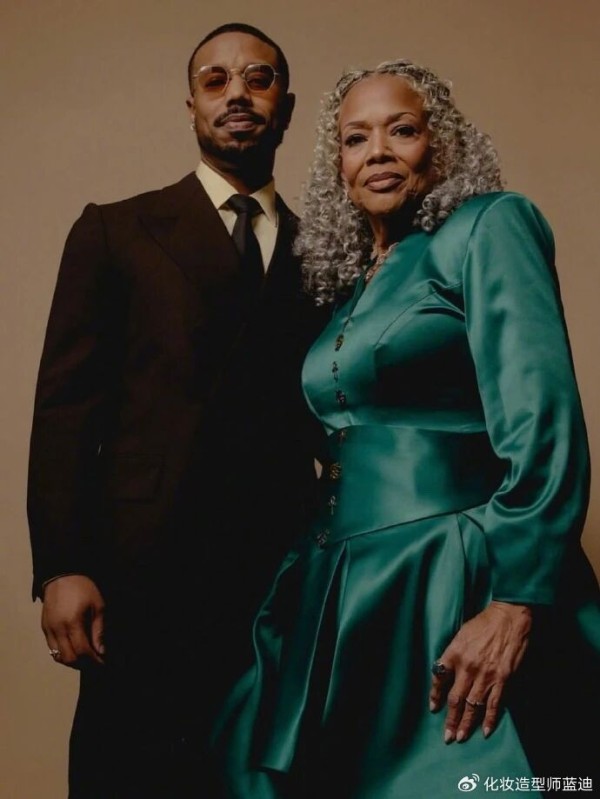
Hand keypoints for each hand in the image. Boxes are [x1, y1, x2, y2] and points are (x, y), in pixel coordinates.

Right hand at [42, 575, 105, 667]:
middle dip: (83, 664)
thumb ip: (98, 630)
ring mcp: (48, 629)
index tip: (103, 663)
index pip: (81, 651)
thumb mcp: (98, 606)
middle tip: (95, 661)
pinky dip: (62, 653)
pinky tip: (73, 649)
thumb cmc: (83, 588)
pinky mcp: (44, 628)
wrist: (61, 575)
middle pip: (68, 658)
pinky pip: (51, 648)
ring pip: (57, 656)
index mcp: (72, 623)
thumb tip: (101, 651)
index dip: (93, 661)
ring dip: (72, 661)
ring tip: (85, 657)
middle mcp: (57, 629)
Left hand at [429, 601, 531, 742]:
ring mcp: (486, 675)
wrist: (509, 617)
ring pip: (473, 706)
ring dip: (467, 724)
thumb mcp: (461, 634)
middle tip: (447, 736)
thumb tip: (446, 671)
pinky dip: (490, 719)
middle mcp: (468, 667)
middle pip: (455, 699)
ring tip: (461, 737)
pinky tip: (486, 731)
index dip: (435, 696)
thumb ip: (453, 654)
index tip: (434, 708)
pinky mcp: (503, 679)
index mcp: (454, 653)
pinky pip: (495, 704)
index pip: (439, 679)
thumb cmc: (484, 623)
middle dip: (450, 719)